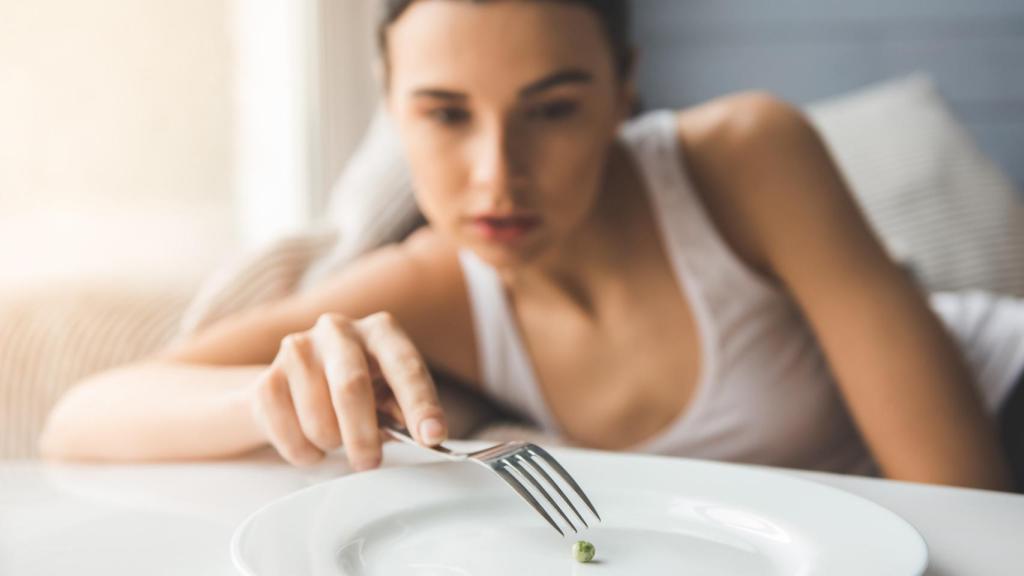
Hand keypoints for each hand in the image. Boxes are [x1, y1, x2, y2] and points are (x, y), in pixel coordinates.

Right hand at [250, 311, 447, 469]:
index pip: (405, 367)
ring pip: (318, 418)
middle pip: (351, 388)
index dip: (420, 405)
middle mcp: (338, 330)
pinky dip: (303, 452)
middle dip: (363, 435)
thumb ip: (406, 410)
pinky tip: (311, 441)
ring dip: (331, 444)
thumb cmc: (359, 389)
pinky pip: (286, 433)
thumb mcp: (391, 393)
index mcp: (380, 330)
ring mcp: (297, 349)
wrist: (297, 384)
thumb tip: (427, 436)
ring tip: (337, 438)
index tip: (433, 437)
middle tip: (370, 462)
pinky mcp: (267, 378)